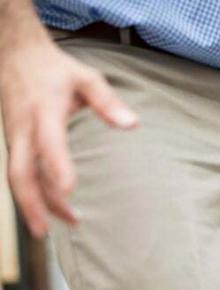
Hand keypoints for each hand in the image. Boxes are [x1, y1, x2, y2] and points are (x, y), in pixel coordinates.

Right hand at [0, 40, 137, 236]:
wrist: (15, 55)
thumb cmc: (56, 70)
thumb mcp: (86, 78)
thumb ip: (108, 102)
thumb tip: (132, 125)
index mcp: (44, 111)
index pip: (49, 143)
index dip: (57, 166)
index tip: (70, 190)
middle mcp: (23, 129)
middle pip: (20, 172)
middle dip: (32, 202)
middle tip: (47, 230)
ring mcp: (14, 138)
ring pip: (17, 177)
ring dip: (34, 205)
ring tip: (54, 229)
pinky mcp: (13, 143)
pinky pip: (18, 173)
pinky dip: (32, 194)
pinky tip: (52, 210)